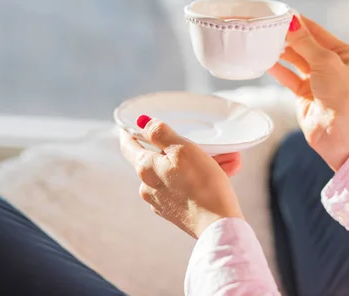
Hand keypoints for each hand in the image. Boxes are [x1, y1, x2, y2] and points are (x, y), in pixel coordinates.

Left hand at [119, 117, 242, 237]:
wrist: (218, 226)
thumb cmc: (202, 184)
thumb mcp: (182, 149)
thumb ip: (160, 133)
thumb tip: (142, 123)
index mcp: (145, 168)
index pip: (129, 145)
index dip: (130, 132)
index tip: (131, 125)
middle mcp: (147, 186)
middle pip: (156, 159)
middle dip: (175, 148)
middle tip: (197, 142)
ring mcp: (160, 202)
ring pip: (172, 173)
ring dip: (191, 165)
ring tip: (220, 160)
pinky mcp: (175, 212)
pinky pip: (181, 188)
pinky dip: (195, 180)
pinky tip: (216, 177)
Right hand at [268, 15, 348, 170]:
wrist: (340, 135)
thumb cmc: (342, 96)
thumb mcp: (326, 63)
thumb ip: (305, 42)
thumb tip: (291, 21)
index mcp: (342, 53)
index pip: (315, 31)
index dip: (297, 22)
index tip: (278, 13)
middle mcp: (329, 64)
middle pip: (302, 44)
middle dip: (285, 36)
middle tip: (264, 27)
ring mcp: (315, 79)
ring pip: (293, 60)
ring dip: (279, 51)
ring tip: (261, 41)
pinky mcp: (302, 93)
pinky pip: (286, 76)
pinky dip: (276, 69)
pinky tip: (264, 61)